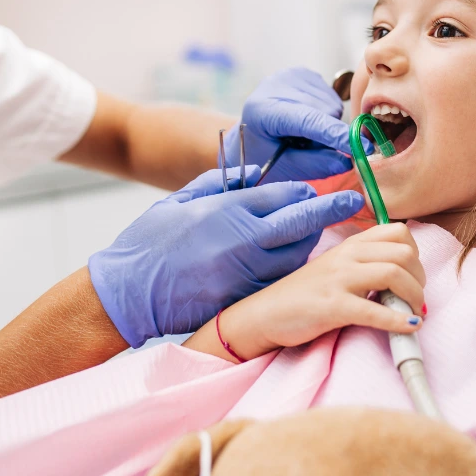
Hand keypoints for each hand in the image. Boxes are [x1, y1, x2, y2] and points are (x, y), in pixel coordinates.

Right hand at [88, 166, 363, 347]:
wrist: (124, 293)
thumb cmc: (147, 242)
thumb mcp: (179, 201)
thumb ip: (218, 185)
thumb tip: (252, 174)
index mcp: (224, 210)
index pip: (280, 196)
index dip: (305, 192)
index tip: (321, 189)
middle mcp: (238, 242)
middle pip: (298, 225)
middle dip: (327, 213)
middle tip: (350, 203)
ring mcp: (240, 274)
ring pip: (293, 257)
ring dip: (308, 244)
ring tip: (316, 234)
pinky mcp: (238, 300)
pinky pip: (276, 282)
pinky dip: (287, 271)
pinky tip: (292, 264)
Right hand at [218, 223, 425, 359]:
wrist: (265, 314)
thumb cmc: (304, 294)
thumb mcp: (336, 267)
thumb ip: (364, 264)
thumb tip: (403, 276)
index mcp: (351, 245)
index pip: (399, 232)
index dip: (416, 253)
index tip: (413, 275)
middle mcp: (347, 256)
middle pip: (404, 254)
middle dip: (419, 279)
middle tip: (415, 299)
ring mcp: (339, 280)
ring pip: (394, 275)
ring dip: (414, 297)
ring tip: (413, 313)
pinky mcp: (333, 307)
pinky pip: (375, 311)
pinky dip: (399, 320)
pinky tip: (410, 327)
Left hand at [226, 68, 353, 182]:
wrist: (250, 133)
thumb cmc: (264, 155)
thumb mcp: (285, 168)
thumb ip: (315, 165)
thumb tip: (348, 161)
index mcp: (263, 110)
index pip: (308, 120)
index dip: (336, 135)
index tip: (362, 148)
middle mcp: (275, 85)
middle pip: (324, 112)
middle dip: (327, 135)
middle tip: (307, 147)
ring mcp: (290, 75)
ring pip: (332, 105)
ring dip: (326, 125)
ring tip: (303, 133)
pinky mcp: (302, 73)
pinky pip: (331, 98)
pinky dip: (325, 114)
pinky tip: (306, 118)